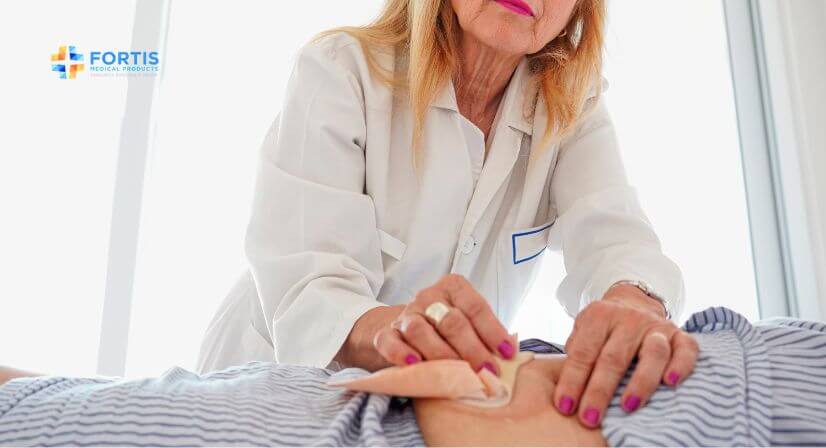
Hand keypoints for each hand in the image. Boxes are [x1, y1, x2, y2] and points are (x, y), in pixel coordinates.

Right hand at [373, 274, 516, 373]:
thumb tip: (511, 355)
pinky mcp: (385, 333)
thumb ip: (486, 333)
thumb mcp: (469, 322)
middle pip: (451, 321)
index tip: (506, 353)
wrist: (404, 330)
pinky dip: (401, 353)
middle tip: (487, 372)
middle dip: (472, 349)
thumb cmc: (446, 328)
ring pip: (420, 331)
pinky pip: (390, 341)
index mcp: (453, 288)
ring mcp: (406, 315)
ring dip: (441, 354)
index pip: (475, 307)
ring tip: (456, 374)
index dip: (493, 331)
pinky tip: (414, 365)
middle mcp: (428, 297)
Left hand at [553, 283, 698, 427]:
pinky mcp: (680, 335)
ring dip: (640, 382)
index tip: (565, 406)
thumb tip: (568, 384)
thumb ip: (576, 351)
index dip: (573, 380)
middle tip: (590, 417)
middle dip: (600, 391)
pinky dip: (681, 366)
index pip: (584, 352)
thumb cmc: (604, 327)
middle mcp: (629, 319)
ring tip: (628, 406)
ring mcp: (656, 327)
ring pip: (653, 353)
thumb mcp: (583, 329)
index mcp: (599, 316)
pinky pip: (686, 350)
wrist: (634, 302)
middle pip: (614, 358)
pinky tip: (670, 383)